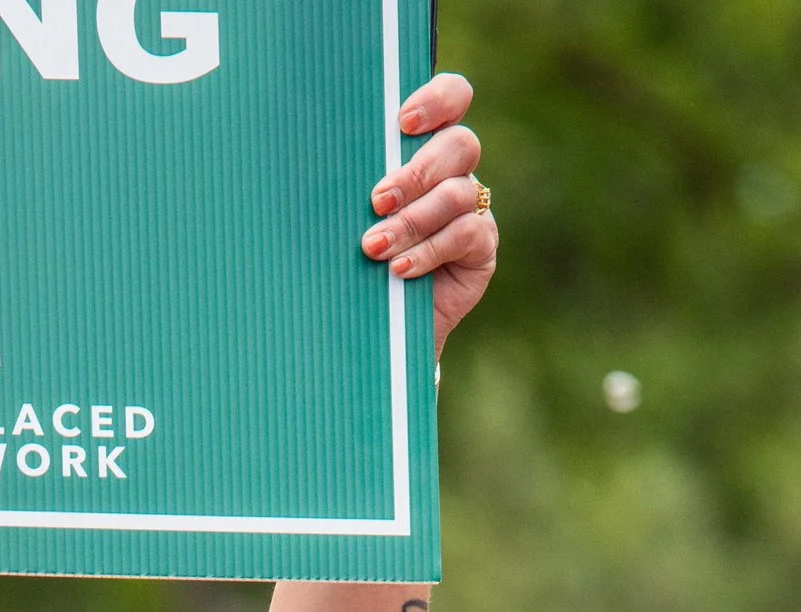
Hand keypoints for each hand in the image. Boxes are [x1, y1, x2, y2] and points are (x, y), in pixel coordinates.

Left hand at [365, 71, 496, 352]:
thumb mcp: (349, 214)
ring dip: (413, 220)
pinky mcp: (482, 248)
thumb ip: (352, 182)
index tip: (401, 124)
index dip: (437, 100)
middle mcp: (455, 171)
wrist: (377, 325)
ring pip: (457, 193)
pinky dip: (429, 250)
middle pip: (459, 143)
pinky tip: (400, 269)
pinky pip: (466, 234)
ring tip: (375, 247)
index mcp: (426, 145)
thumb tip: (318, 152)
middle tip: (378, 200)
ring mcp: (473, 208)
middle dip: (416, 171)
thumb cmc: (357, 258)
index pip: (453, 97)